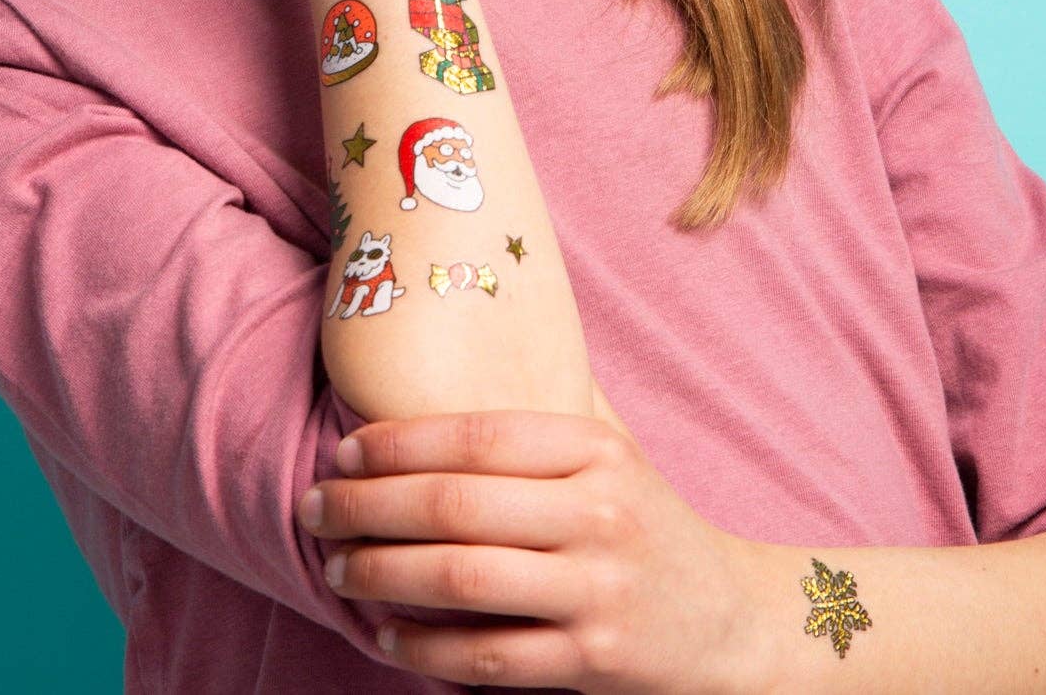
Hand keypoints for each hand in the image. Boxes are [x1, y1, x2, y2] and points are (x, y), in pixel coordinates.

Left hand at [298, 409, 770, 692]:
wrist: (732, 621)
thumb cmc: (646, 525)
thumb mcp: (611, 459)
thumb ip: (539, 429)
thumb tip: (428, 385)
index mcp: (597, 451)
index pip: (479, 436)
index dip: (399, 444)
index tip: (342, 452)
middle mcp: (599, 514)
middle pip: (457, 508)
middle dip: (368, 508)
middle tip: (313, 509)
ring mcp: (598, 590)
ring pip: (462, 581)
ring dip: (382, 574)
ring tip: (335, 567)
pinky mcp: (594, 660)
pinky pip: (488, 657)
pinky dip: (425, 648)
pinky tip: (385, 634)